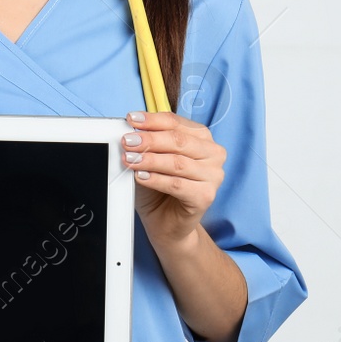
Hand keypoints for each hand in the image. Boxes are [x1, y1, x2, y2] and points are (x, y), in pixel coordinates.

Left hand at [121, 111, 225, 246]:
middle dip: (149, 140)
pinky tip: (141, 177)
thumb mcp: (153, 158)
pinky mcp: (206, 196)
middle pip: (178, 141)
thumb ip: (148, 142)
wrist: (166, 222)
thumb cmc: (160, 187)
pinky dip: (156, 179)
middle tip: (127, 141)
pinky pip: (177, 184)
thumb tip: (132, 130)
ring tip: (130, 159)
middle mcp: (213, 154)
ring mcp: (213, 176)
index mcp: (202, 138)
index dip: (152, 120)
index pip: (175, 122)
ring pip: (177, 163)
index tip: (131, 119)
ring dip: (150, 160)